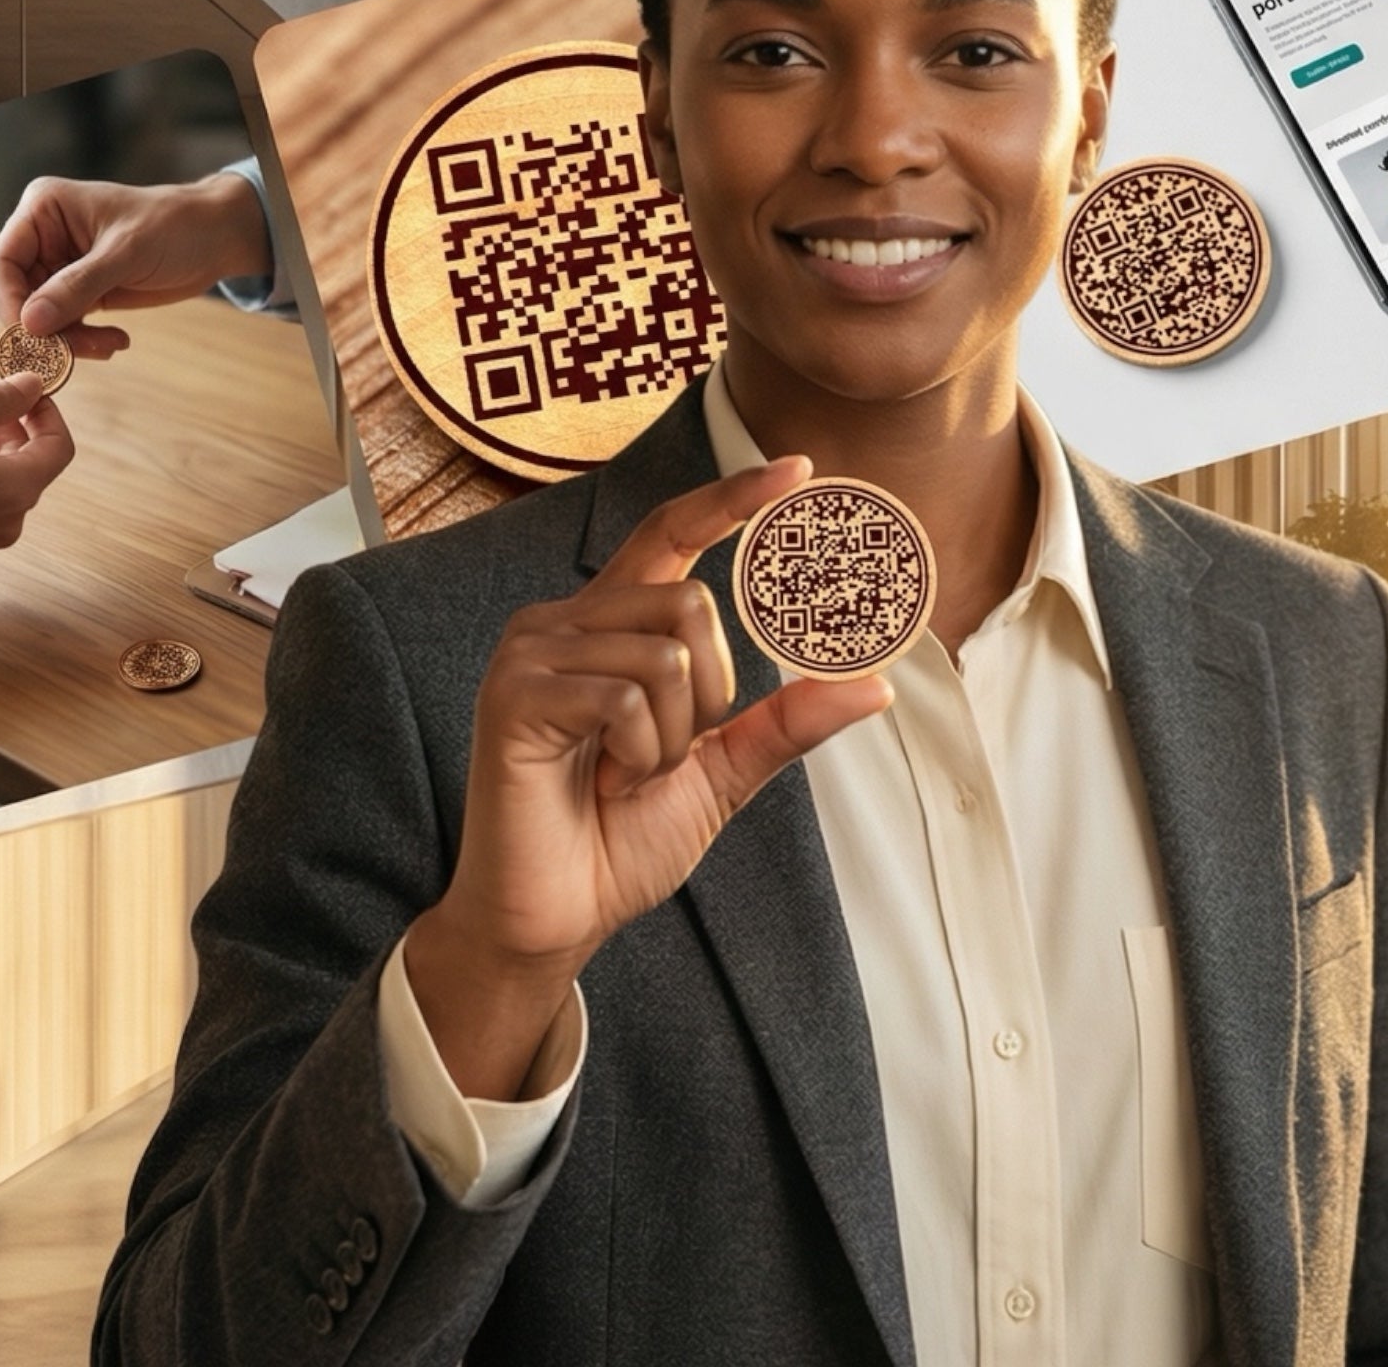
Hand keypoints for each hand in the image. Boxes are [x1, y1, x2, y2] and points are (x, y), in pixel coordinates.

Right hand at [0, 172, 273, 357]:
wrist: (216, 237)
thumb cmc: (175, 226)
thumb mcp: (127, 252)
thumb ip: (78, 286)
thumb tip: (29, 323)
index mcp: (43, 210)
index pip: (2, 262)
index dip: (11, 302)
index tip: (33, 335)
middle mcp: (43, 237)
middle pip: (15, 295)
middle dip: (43, 327)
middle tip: (75, 350)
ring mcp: (60, 266)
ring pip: (39, 317)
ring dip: (67, 340)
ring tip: (109, 346)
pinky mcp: (81, 291)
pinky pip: (64, 325)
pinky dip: (83, 341)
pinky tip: (116, 342)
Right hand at [402, 457, 892, 1100]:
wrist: (551, 919)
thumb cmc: (619, 841)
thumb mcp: (722, 773)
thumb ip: (786, 722)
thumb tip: (873, 684)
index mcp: (610, 624)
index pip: (672, 531)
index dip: (731, 498)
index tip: (797, 468)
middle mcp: (564, 619)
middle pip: (692, 602)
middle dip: (708, 695)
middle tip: (661, 756)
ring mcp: (531, 650)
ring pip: (667, 651)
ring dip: (673, 736)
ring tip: (625, 774)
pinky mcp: (514, 693)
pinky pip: (626, 696)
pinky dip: (641, 752)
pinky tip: (601, 782)